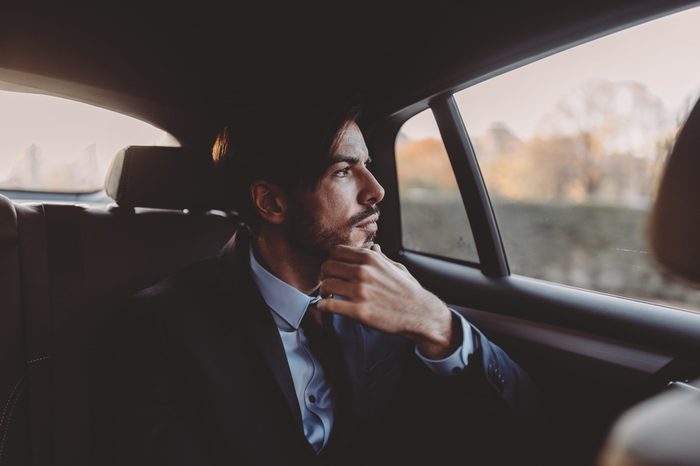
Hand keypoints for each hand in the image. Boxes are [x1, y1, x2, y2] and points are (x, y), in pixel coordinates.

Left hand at [317, 243, 456, 357]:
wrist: (420, 314)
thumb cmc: (409, 291)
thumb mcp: (396, 267)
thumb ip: (381, 257)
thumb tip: (374, 247)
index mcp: (371, 258)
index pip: (337, 251)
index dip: (331, 260)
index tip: (333, 269)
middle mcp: (364, 271)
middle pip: (327, 266)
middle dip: (324, 275)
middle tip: (328, 283)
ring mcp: (360, 291)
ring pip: (325, 285)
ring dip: (323, 291)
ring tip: (328, 296)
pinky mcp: (359, 311)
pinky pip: (329, 305)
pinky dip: (323, 306)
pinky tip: (326, 308)